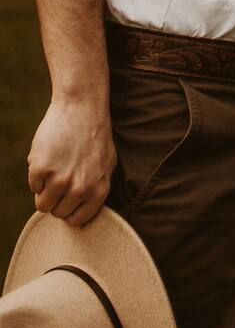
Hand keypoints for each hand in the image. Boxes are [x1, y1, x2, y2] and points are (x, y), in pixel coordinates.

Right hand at [28, 99, 116, 227]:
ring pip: (43, 205)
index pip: (77, 220)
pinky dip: (37, 174)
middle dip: (57, 199)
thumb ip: (97, 189)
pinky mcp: (42, 169)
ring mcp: (60, 180)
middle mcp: (80, 190)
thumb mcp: (107, 164)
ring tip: (54, 170)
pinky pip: (33, 186)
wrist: (82, 107)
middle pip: (58, 213)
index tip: (68, 198)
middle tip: (61, 177)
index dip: (69, 210)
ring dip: (44, 191)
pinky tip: (49, 157)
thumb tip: (83, 212)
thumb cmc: (95, 134)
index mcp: (98, 191)